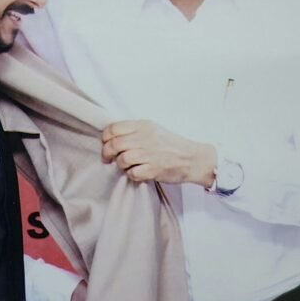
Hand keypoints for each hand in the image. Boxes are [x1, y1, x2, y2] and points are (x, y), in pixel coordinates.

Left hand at [101, 120, 216, 185]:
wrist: (194, 158)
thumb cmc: (172, 145)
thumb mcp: (153, 130)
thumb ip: (134, 131)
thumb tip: (112, 137)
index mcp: (144, 126)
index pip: (114, 128)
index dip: (105, 138)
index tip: (106, 144)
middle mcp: (146, 138)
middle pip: (115, 144)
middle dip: (107, 154)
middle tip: (108, 159)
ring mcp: (150, 154)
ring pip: (122, 159)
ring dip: (120, 165)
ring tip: (126, 166)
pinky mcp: (154, 169)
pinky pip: (133, 173)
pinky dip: (131, 175)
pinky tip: (137, 172)